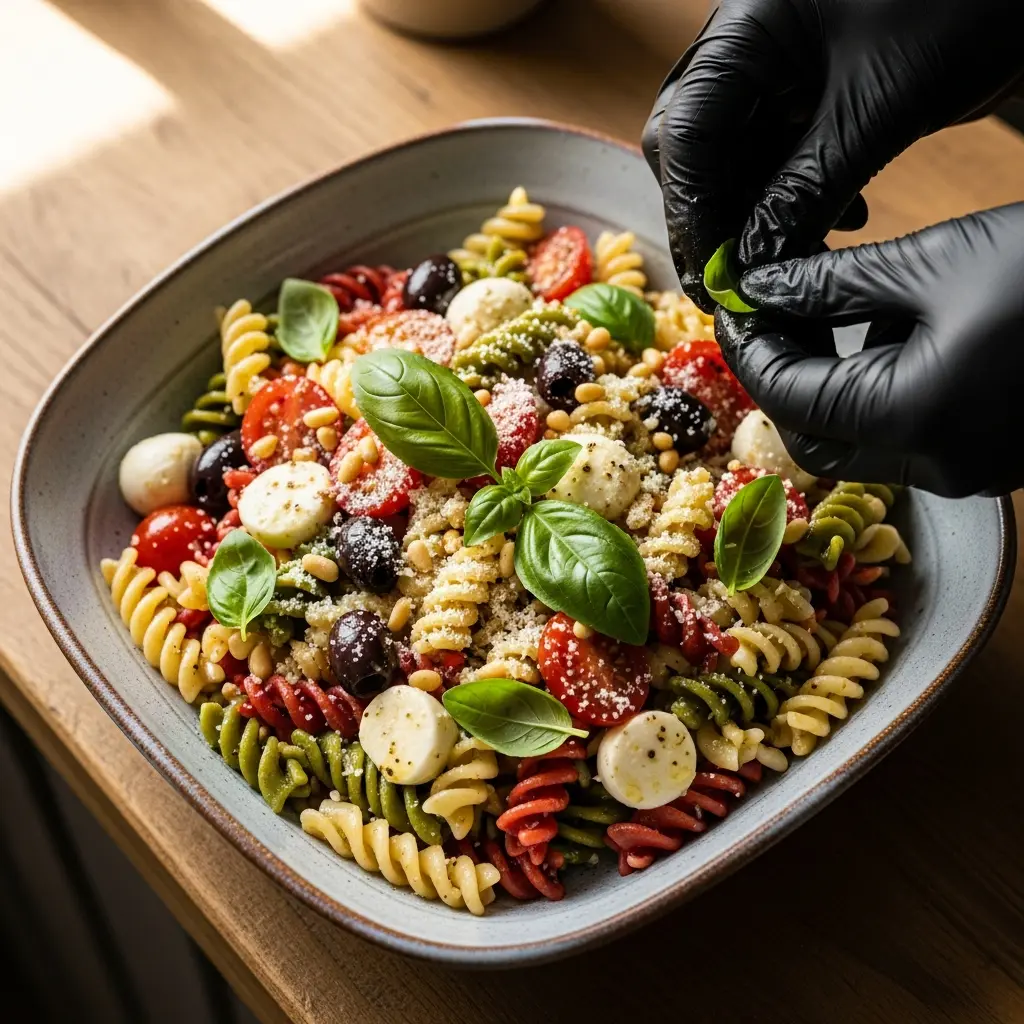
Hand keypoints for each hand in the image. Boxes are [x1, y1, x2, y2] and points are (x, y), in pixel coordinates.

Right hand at [643, 0, 1023, 309]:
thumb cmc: (962, 7)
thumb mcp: (875, 110)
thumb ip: (804, 191)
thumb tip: (752, 266)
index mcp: (747, 28)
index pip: (686, 134)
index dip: (691, 213)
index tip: (715, 277)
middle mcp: (747, 46)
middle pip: (695, 148)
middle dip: (715, 219)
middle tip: (737, 282)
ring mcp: (777, 67)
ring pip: (736, 160)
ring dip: (759, 217)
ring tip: (794, 261)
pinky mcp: (810, 89)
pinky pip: (779, 156)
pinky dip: (794, 199)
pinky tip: (834, 224)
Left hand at [713, 203, 1023, 496]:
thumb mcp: (934, 263)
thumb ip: (829, 284)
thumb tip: (760, 284)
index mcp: (914, 418)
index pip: (787, 398)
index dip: (748, 349)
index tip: (732, 304)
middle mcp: (937, 463)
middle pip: (814, 437)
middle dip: (781, 377)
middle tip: (770, 313)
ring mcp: (969, 470)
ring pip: (856, 442)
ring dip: (826, 385)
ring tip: (824, 311)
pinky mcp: (990, 457)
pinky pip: (903, 437)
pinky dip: (874, 392)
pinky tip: (882, 332)